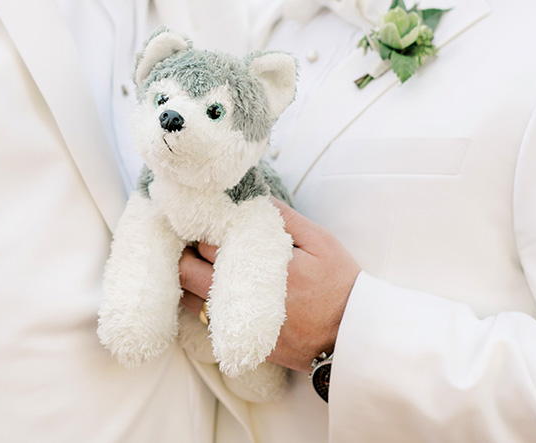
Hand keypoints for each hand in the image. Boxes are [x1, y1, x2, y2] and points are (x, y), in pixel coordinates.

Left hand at [179, 198, 360, 372]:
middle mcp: (240, 296)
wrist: (351, 337)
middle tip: (191, 233)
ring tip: (198, 259)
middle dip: (185, 249)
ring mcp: (236, 323)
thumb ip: (284, 217)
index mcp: (259, 265)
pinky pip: (201, 319)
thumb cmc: (339, 284)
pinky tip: (209, 286)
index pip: (208, 240)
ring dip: (188, 275)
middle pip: (186, 268)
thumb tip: (253, 195)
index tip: (201, 213)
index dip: (201, 224)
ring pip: (187, 296)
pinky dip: (198, 300)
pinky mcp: (238, 340)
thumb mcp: (320, 241)